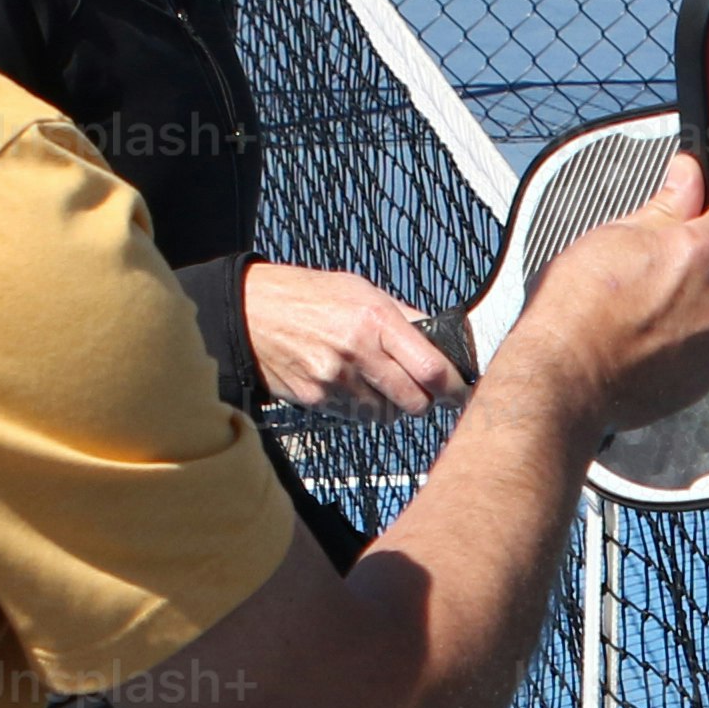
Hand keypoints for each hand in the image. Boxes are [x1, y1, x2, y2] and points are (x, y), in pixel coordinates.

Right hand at [240, 263, 461, 413]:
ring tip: (374, 378)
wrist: (248, 311)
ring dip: (391, 404)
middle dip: (425, 400)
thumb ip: (403, 318)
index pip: (432, 369)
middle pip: (415, 401)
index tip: (460, 391)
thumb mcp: (361, 291)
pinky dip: (362, 407)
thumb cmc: (309, 296)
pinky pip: (357, 416)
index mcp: (375, 319)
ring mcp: (335, 379)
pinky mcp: (317, 399)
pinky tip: (347, 383)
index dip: (453, 387)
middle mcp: (356, 351)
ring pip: (387, 413)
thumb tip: (446, 344)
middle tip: (422, 390)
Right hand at [493, 156, 708, 433]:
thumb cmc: (576, 307)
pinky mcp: (698, 384)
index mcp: (698, 254)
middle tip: (693, 287)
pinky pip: (703, 361)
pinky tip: (643, 349)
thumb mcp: (615, 237)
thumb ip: (664, 208)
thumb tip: (688, 177)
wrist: (562, 378)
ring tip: (648, 322)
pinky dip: (681, 354)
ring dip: (700, 322)